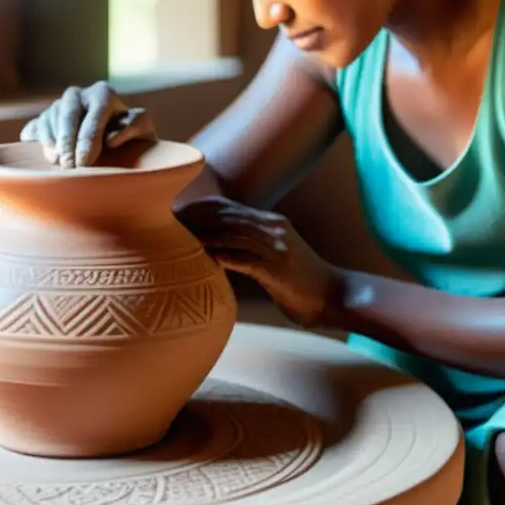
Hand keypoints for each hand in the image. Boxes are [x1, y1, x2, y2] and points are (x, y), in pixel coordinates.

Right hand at [20, 81, 156, 167]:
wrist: (117, 144)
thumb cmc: (133, 137)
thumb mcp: (144, 131)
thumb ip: (135, 127)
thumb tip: (110, 138)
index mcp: (103, 93)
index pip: (95, 112)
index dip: (88, 137)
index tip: (85, 161)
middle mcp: (79, 94)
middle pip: (68, 112)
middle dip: (67, 139)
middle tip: (68, 164)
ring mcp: (59, 105)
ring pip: (51, 118)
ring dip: (53, 141)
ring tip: (57, 162)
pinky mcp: (45, 119)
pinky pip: (37, 126)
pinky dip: (39, 141)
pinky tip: (48, 156)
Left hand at [177, 196, 335, 327]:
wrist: (337, 297)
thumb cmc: (302, 285)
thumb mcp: (274, 260)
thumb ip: (249, 251)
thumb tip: (217, 254)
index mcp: (270, 223)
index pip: (225, 207)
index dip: (197, 210)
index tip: (173, 219)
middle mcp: (273, 227)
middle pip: (224, 215)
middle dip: (193, 220)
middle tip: (167, 229)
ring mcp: (277, 245)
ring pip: (231, 233)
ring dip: (202, 237)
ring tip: (178, 244)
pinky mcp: (279, 266)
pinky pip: (245, 258)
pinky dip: (223, 257)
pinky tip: (205, 261)